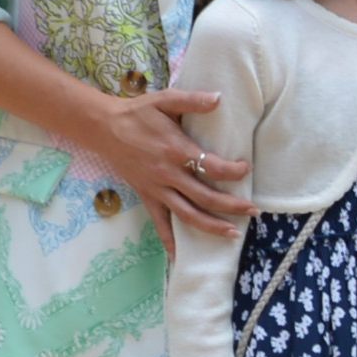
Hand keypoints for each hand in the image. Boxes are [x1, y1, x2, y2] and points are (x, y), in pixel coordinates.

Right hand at [76, 81, 254, 237]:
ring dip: (211, 227)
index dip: (233, 171)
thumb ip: (192, 101)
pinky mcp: (147, 197)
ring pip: (188, 215)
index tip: (246, 169)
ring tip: (233, 234)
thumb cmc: (137, 113)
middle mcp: (168, 174)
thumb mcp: (165, 99)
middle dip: (232, 206)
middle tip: (253, 211)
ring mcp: (157, 189)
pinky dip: (170, 242)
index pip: (212, 166)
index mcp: (176, 150)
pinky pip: (160, 224)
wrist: (104, 127)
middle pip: (206, 197)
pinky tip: (180, 258)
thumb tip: (219, 98)